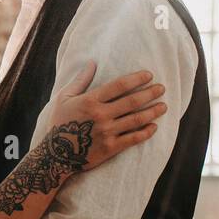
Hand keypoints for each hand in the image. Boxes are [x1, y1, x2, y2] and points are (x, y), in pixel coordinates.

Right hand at [45, 62, 166, 171]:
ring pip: (136, 119)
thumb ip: (80, 80)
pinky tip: (154, 126)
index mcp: (90, 101)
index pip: (119, 85)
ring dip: (153, 112)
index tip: (149, 75)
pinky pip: (133, 139)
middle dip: (150, 93)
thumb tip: (92, 63)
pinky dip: (146, 132)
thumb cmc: (58, 123)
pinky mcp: (110, 148)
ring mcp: (107, 132)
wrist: (55, 155)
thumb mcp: (64, 98)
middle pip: (132, 101)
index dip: (136, 78)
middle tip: (162, 88)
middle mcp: (101, 115)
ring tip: (163, 106)